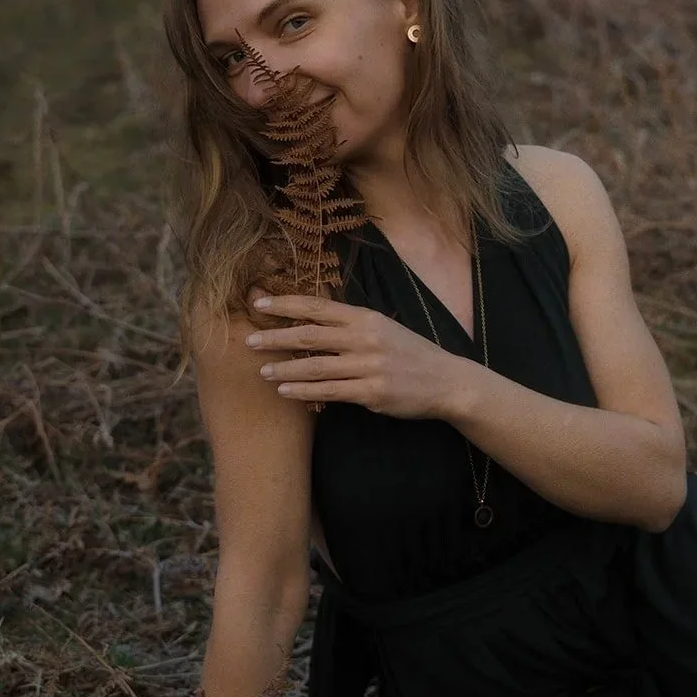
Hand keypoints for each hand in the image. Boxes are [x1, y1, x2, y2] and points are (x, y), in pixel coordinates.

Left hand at [244, 292, 474, 418]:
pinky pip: (329, 392)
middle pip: (310, 335)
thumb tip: (311, 320)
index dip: (286, 304)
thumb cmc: (410, 354)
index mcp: (365, 318)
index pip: (318, 306)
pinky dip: (304, 392)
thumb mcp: (383, 329)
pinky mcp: (371, 393)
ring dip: (285, 369)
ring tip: (262, 372)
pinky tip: (286, 392)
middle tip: (249, 340)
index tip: (258, 303)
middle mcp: (365, 338)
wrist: (446, 381)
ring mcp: (368, 366)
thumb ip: (350, 325)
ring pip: (316, 367)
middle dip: (276, 337)